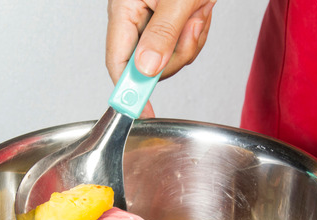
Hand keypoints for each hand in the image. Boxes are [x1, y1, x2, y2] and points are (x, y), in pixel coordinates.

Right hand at [106, 0, 215, 116]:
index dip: (129, 90)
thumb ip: (162, 33)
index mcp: (124, 9)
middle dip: (176, 54)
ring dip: (191, 40)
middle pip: (149, 64)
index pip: (118, 61)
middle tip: (190, 28)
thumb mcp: (177, 0)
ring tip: (197, 11)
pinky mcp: (169, 22)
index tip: (139, 111)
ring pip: (170, 57)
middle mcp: (134, 17)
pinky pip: (182, 45)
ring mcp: (151, 21)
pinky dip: (196, 34)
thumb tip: (147, 68)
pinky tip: (198, 11)